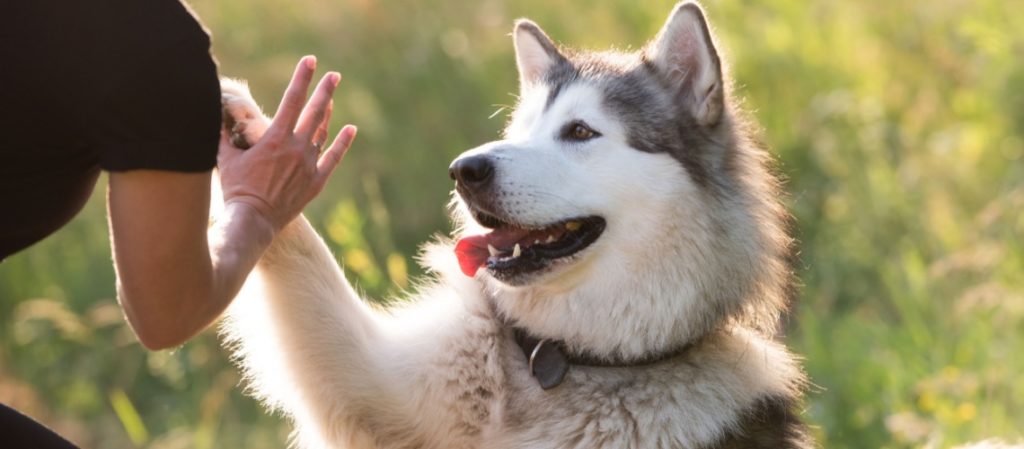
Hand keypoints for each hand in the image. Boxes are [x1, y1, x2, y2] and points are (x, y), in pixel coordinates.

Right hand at [218, 56, 356, 230]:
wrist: (252, 220)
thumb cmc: (235, 188)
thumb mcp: (225, 157)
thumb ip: (224, 133)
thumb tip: (214, 114)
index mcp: (275, 139)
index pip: (291, 100)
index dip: (301, 78)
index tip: (310, 61)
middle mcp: (296, 149)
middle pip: (314, 113)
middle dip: (324, 91)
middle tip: (333, 76)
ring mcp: (308, 166)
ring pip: (322, 134)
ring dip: (327, 114)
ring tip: (331, 99)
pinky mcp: (315, 183)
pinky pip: (332, 158)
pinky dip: (341, 143)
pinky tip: (350, 129)